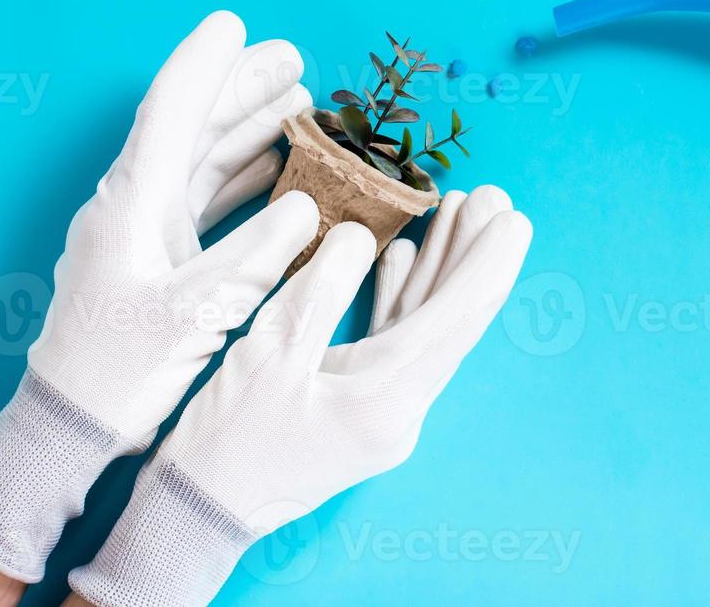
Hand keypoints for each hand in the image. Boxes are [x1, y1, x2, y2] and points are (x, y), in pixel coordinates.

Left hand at [0, 11, 318, 582]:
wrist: (77, 422)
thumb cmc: (126, 367)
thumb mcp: (199, 310)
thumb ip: (257, 254)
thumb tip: (306, 206)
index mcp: (133, 200)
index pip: (171, 109)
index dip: (206, 63)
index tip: (235, 22)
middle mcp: (135, 203)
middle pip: (192, 125)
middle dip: (243, 87)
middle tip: (295, 60)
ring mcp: (145, 229)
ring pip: (202, 158)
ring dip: (250, 128)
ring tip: (300, 103)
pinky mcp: (157, 257)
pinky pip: (206, 197)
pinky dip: (247, 176)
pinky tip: (283, 174)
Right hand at [68, 187, 531, 606]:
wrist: (195, 514)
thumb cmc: (226, 442)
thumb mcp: (269, 354)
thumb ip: (322, 289)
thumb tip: (360, 236)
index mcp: (387, 398)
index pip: (456, 320)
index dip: (488, 263)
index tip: (514, 216)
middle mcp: (400, 408)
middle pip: (450, 319)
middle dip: (470, 254)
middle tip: (492, 195)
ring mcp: (384, 410)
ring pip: (424, 327)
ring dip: (439, 269)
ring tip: (456, 209)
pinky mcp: (360, 406)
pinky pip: (394, 343)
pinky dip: (399, 297)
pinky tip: (402, 254)